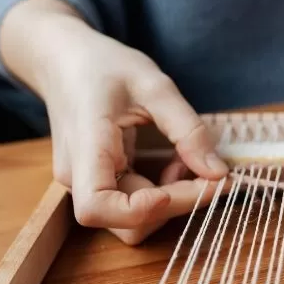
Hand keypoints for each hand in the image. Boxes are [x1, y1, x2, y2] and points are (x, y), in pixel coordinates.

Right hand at [0, 0, 229, 243]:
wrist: (64, 62)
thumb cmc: (103, 67)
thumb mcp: (154, 86)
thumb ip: (187, 130)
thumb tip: (218, 173)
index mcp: (86, 146)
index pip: (96, 207)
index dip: (140, 210)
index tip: (177, 185)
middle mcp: (78, 176)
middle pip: (124, 221)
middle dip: (174, 205)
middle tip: (212, 175)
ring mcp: (84, 183)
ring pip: (130, 221)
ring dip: (169, 203)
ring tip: (188, 164)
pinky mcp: (97, 183)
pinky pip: (130, 205)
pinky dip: (161, 194)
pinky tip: (176, 164)